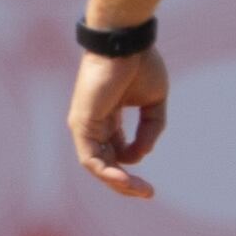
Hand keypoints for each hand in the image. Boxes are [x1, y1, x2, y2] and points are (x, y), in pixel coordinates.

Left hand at [70, 46, 168, 198]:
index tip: (148, 160)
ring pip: (97, 165)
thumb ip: (151, 129)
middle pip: (106, 162)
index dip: (133, 161)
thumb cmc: (140, 63)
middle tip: (147, 193)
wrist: (126, 42)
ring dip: (118, 182)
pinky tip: (125, 179)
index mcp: (109, 117)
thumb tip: (141, 156)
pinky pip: (90, 159)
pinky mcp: (81, 124)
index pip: (116, 150)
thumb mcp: (154, 102)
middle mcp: (94, 123)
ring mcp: (85, 125)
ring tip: (140, 191)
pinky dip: (107, 172)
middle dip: (126, 182)